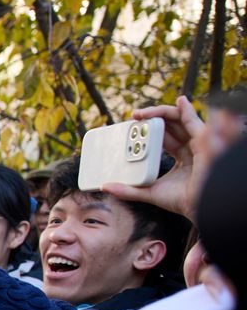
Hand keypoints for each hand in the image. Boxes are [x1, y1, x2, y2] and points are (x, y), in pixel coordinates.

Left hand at [102, 96, 213, 221]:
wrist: (197, 208)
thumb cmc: (180, 200)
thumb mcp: (149, 192)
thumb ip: (128, 190)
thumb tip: (105, 187)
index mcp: (180, 156)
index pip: (164, 137)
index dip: (149, 130)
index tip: (133, 124)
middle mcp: (190, 148)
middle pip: (171, 126)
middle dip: (152, 118)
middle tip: (134, 116)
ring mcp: (198, 144)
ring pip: (180, 121)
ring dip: (162, 112)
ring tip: (143, 113)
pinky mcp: (204, 144)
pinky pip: (196, 123)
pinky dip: (188, 111)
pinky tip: (181, 101)